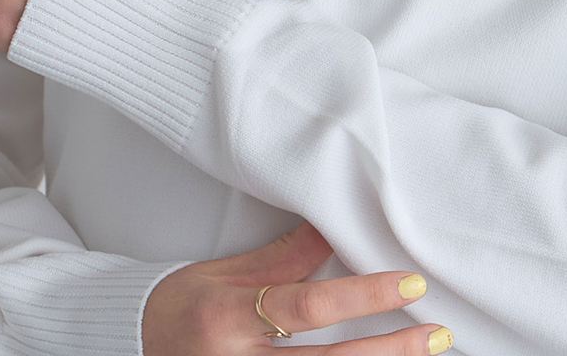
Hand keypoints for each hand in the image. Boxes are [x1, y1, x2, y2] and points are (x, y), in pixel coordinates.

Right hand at [143, 218, 455, 352]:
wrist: (127, 345)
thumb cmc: (179, 306)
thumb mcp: (226, 273)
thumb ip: (284, 257)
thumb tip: (335, 223)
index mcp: (230, 320)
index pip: (308, 308)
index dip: (363, 295)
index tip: (412, 284)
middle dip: (389, 352)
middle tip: (438, 334)